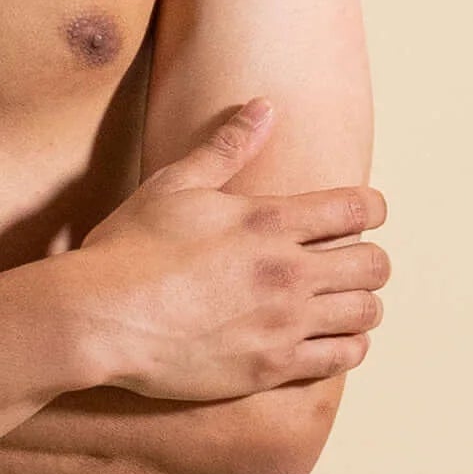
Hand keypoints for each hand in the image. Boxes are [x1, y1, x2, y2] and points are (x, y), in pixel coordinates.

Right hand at [53, 99, 388, 401]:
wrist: (98, 319)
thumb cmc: (129, 250)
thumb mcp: (174, 186)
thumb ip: (226, 147)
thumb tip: (264, 106)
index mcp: (269, 220)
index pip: (358, 208)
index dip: (371, 209)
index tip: (362, 215)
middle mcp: (287, 271)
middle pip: (374, 264)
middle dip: (370, 260)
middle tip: (349, 264)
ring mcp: (283, 323)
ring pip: (366, 313)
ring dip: (361, 305)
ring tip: (341, 305)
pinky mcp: (271, 367)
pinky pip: (342, 359)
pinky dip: (347, 348)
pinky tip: (330, 341)